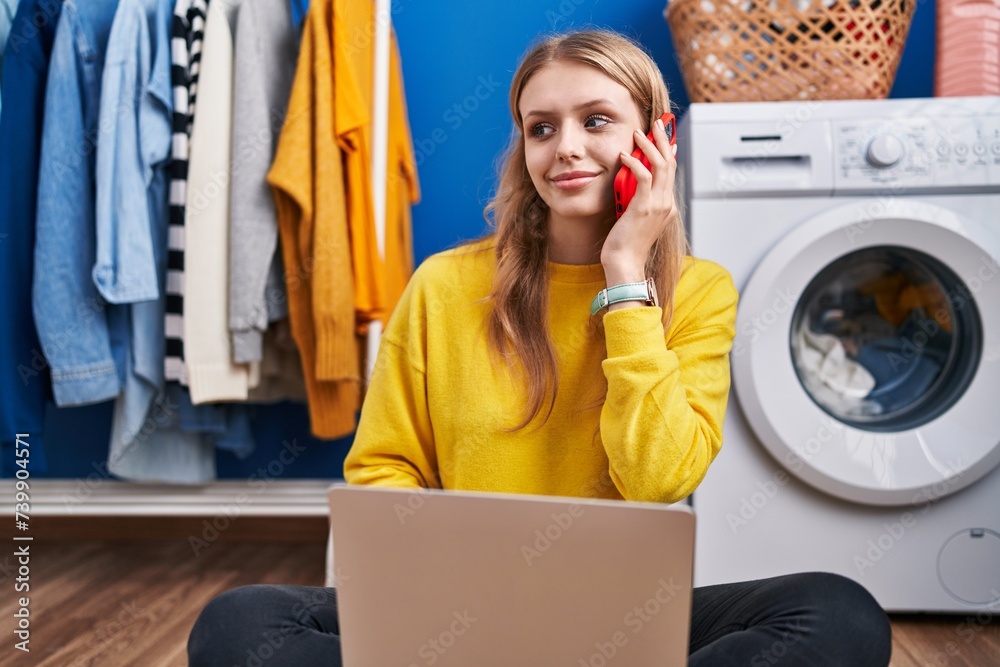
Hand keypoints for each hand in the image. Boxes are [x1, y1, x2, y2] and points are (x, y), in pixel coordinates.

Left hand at [601, 116, 677, 285]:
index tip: (662, 137)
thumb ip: (638, 200)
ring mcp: (657, 205)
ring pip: (661, 166)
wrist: (624, 264)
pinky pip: (644, 177)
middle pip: (671, 163)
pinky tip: (625, 155)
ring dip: (650, 146)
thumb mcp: (635, 218)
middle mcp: (666, 204)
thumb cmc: (625, 245)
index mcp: (667, 207)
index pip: (672, 172)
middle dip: (664, 140)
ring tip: (639, 133)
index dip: (668, 152)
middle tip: (656, 125)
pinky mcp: (643, 207)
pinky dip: (635, 162)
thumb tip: (632, 184)